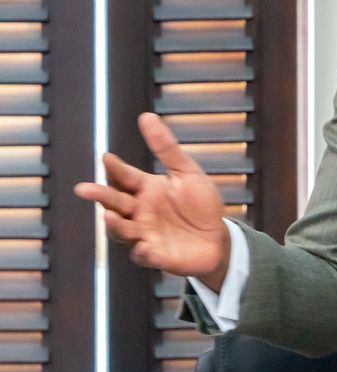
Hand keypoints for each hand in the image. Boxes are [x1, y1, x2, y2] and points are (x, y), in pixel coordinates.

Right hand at [74, 112, 230, 290]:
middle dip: (100, 196)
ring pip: (121, 230)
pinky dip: (142, 252)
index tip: (106, 158)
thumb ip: (167, 148)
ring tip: (110, 217)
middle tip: (84, 189)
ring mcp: (145, 234)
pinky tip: (145, 246)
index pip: (125, 177)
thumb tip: (146, 116)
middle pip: (115, 203)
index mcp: (146, 189)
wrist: (217, 238)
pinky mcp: (155, 255)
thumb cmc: (200, 204)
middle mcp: (140, 211)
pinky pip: (143, 255)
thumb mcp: (187, 173)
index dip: (115, 168)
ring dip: (115, 225)